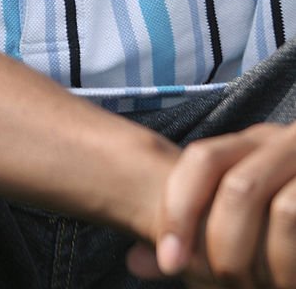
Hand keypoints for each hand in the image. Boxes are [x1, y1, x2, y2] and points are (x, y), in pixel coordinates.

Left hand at [126, 122, 295, 286]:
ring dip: (264, 263)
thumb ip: (193, 239)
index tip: (169, 265)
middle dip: (223, 248)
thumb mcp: (239, 231)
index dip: (178, 211)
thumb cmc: (287, 231)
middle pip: (236, 185)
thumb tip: (137, 260)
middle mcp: (281, 142)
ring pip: (280, 207)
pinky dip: (290, 264)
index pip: (200, 161)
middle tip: (226, 284)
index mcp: (247, 145)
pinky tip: (289, 283)